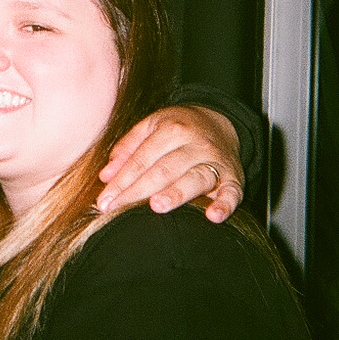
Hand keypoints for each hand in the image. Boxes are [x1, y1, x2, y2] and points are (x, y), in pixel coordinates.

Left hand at [95, 105, 243, 221]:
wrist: (220, 123)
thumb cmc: (177, 129)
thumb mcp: (151, 126)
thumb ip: (128, 147)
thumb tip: (106, 175)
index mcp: (172, 129)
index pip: (142, 159)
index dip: (121, 180)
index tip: (104, 200)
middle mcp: (195, 144)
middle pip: (164, 170)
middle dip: (138, 190)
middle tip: (117, 208)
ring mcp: (216, 161)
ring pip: (195, 178)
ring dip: (177, 193)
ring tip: (157, 205)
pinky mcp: (234, 177)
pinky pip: (232, 192)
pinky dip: (225, 204)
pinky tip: (213, 216)